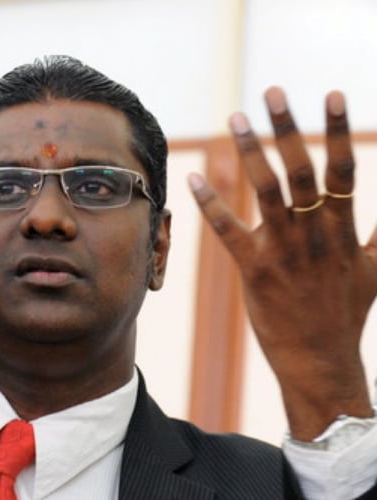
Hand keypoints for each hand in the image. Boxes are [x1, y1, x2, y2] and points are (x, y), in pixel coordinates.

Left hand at [189, 87, 376, 439]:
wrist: (320, 360)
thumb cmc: (345, 311)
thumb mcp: (376, 268)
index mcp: (343, 229)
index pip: (343, 170)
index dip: (337, 131)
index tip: (331, 94)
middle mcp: (315, 235)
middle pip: (303, 170)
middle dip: (287, 128)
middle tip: (270, 91)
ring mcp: (284, 252)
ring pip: (267, 192)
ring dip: (251, 153)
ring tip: (235, 118)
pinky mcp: (254, 271)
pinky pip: (229, 232)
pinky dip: (211, 205)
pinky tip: (194, 179)